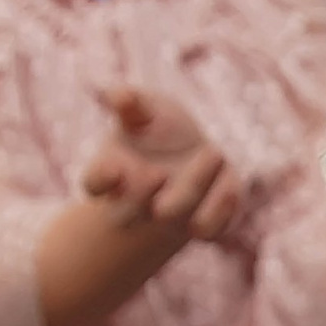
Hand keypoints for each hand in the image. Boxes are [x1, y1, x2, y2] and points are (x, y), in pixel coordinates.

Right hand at [79, 88, 243, 244]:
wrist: (191, 153)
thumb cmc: (157, 128)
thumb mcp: (143, 110)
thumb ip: (130, 102)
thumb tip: (118, 95)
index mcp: (113, 173)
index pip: (94, 184)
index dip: (101, 179)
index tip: (114, 168)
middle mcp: (136, 203)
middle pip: (130, 212)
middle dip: (142, 196)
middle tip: (159, 172)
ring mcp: (168, 218)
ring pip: (173, 217)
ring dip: (192, 188)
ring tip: (213, 151)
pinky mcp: (200, 223)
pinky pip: (208, 229)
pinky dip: (220, 210)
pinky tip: (231, 185)